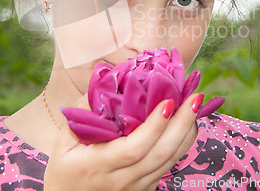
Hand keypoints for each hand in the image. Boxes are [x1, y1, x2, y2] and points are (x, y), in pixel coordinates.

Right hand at [44, 93, 201, 190]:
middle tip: (195, 97)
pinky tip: (187, 125)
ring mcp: (137, 188)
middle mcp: (122, 181)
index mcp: (99, 167)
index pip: (133, 149)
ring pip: (169, 162)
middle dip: (182, 124)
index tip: (168, 102)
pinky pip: (168, 166)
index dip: (153, 127)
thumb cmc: (65, 172)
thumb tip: (104, 80)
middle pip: (160, 155)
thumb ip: (82, 114)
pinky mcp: (146, 189)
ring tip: (196, 106)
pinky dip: (181, 145)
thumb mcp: (64, 143)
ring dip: (186, 133)